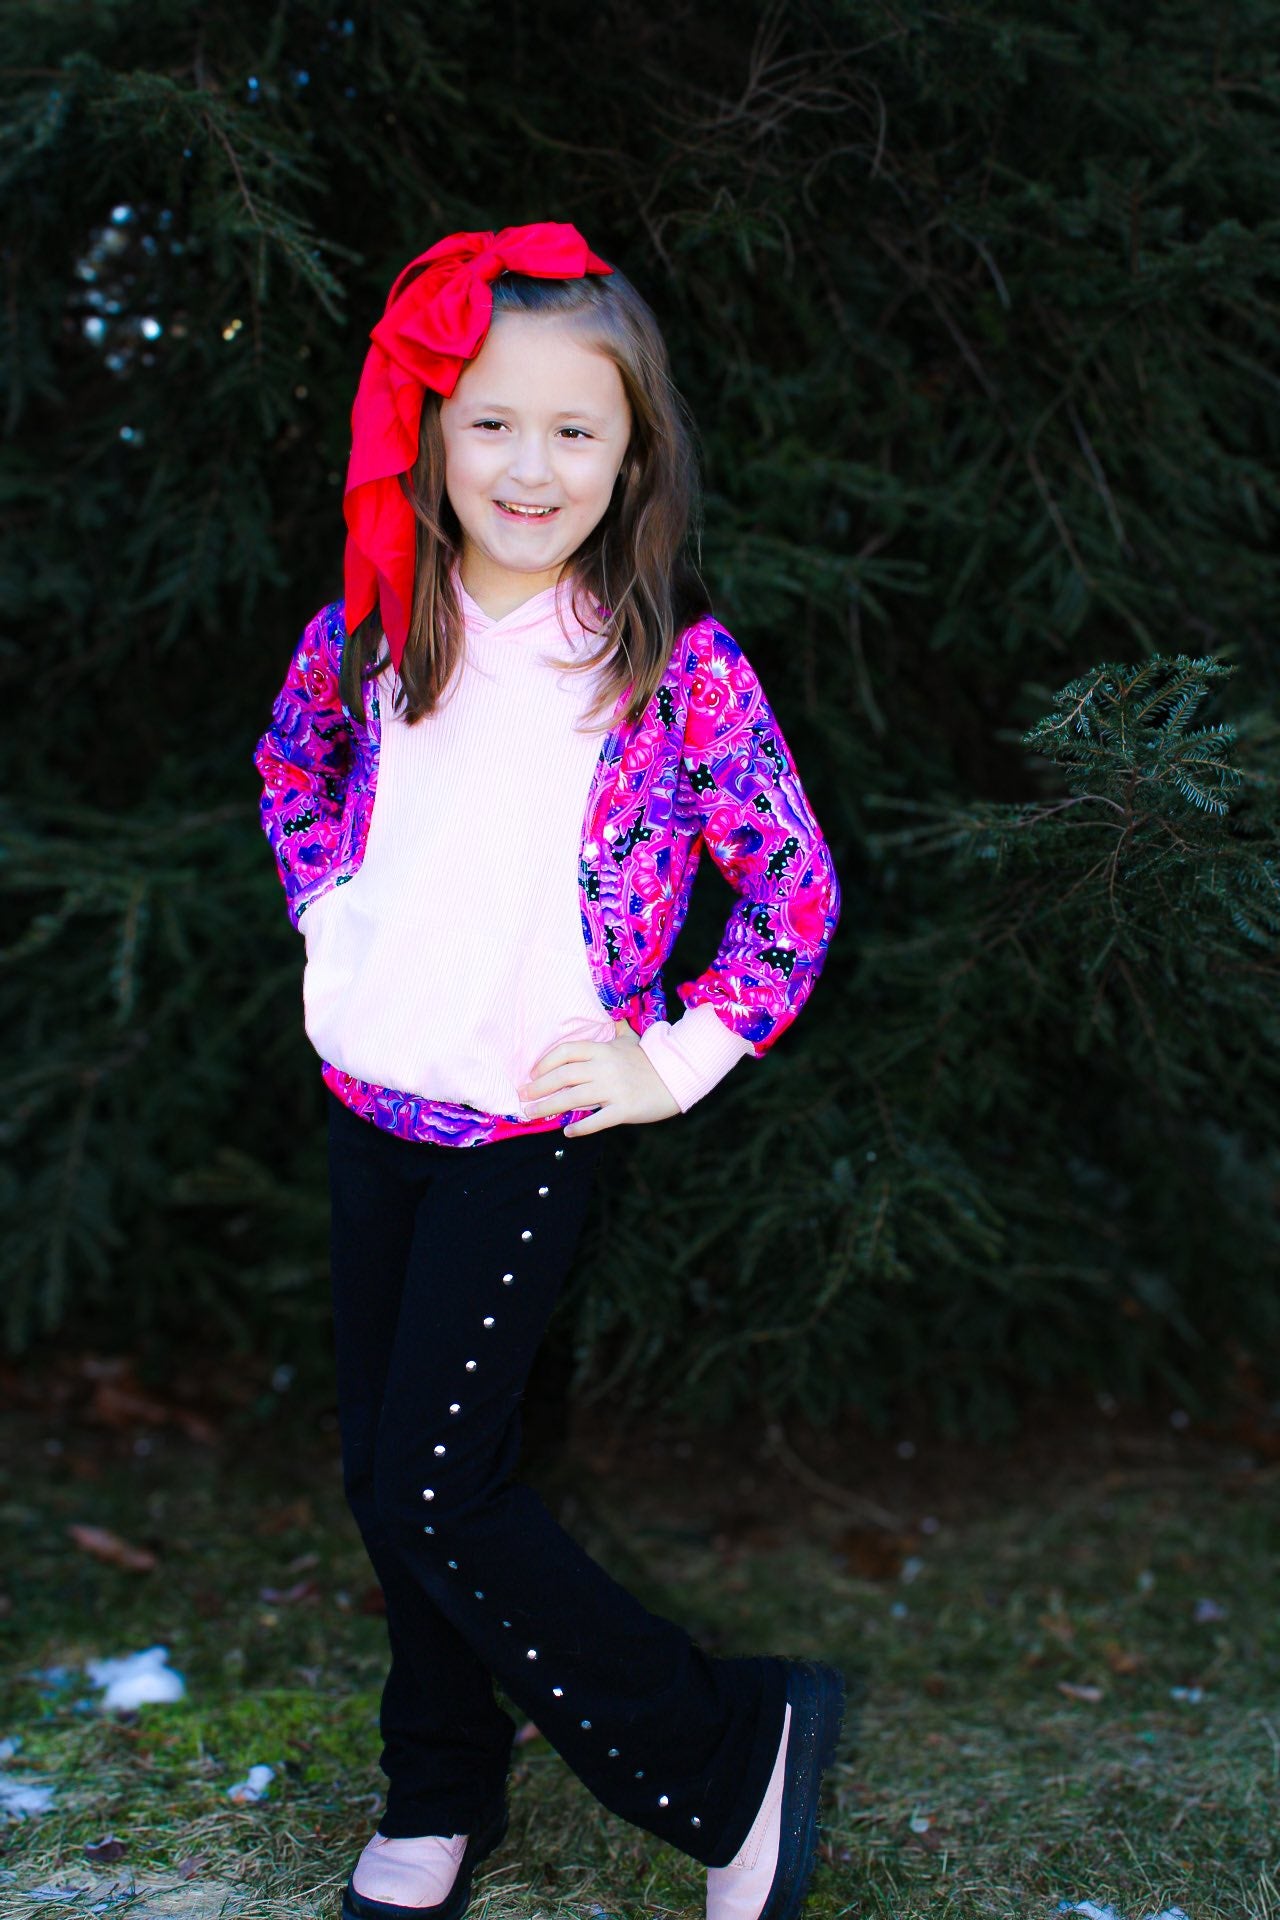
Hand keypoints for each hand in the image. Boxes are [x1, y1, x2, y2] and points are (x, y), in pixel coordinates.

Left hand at [517, 1019, 680, 1135]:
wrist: (678, 1077)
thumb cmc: (650, 1059)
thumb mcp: (630, 1039)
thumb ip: (615, 1029)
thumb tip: (609, 1015)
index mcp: (603, 1049)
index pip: (565, 1051)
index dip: (545, 1062)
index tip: (532, 1074)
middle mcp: (604, 1068)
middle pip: (562, 1076)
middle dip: (538, 1088)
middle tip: (522, 1098)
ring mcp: (613, 1089)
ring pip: (572, 1099)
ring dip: (548, 1107)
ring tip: (531, 1114)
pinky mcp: (623, 1109)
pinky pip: (596, 1120)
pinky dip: (580, 1128)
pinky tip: (567, 1132)